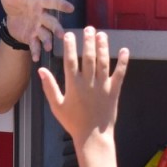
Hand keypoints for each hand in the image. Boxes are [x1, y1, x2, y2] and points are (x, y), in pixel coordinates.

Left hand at [0, 0, 74, 61]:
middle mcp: (41, 15)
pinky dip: (36, 51)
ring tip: (48, 48)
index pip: (51, 2)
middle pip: (52, 22)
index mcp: (39, 2)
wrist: (11, 18)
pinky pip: (36, 45)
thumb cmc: (14, 2)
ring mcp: (38, 27)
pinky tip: (36, 58)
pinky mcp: (32, 37)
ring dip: (48, 41)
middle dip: (57, 28)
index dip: (61, 5)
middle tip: (62, 34)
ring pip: (46, 35)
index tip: (71, 8)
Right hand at [38, 26, 128, 143]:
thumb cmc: (73, 122)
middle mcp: (88, 83)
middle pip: (88, 58)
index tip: (69, 35)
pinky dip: (123, 62)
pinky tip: (125, 50)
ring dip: (103, 47)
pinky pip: (120, 74)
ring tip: (102, 34)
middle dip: (88, 41)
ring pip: (103, 62)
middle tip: (89, 28)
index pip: (70, 61)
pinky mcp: (114, 91)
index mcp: (73, 86)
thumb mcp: (57, 106)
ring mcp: (103, 87)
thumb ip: (49, 87)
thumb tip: (41, 70)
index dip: (69, 46)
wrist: (93, 137)